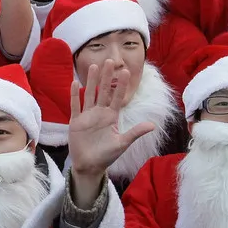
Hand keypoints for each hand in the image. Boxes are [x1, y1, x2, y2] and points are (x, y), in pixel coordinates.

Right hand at [68, 61, 154, 201]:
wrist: (89, 166)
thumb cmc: (107, 156)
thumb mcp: (122, 143)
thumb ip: (135, 133)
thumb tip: (152, 125)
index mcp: (111, 117)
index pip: (117, 97)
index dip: (121, 85)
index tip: (125, 71)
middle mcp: (99, 113)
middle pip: (103, 91)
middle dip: (106, 77)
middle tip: (110, 61)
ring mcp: (87, 116)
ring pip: (89, 94)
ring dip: (91, 81)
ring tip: (93, 66)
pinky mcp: (76, 122)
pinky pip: (75, 106)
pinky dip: (74, 95)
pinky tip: (74, 83)